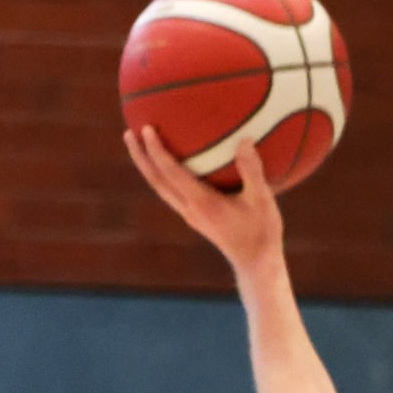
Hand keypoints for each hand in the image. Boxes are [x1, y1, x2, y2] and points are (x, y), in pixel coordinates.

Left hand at [124, 121, 285, 275]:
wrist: (255, 264)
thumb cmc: (261, 233)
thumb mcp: (263, 201)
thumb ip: (252, 171)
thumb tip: (244, 140)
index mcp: (201, 202)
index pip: (170, 173)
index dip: (156, 150)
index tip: (146, 128)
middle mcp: (189, 209)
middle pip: (155, 181)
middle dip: (140, 157)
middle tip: (129, 133)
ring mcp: (190, 215)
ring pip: (160, 188)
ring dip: (147, 167)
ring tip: (140, 146)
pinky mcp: (196, 218)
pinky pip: (172, 192)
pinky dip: (164, 175)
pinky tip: (171, 165)